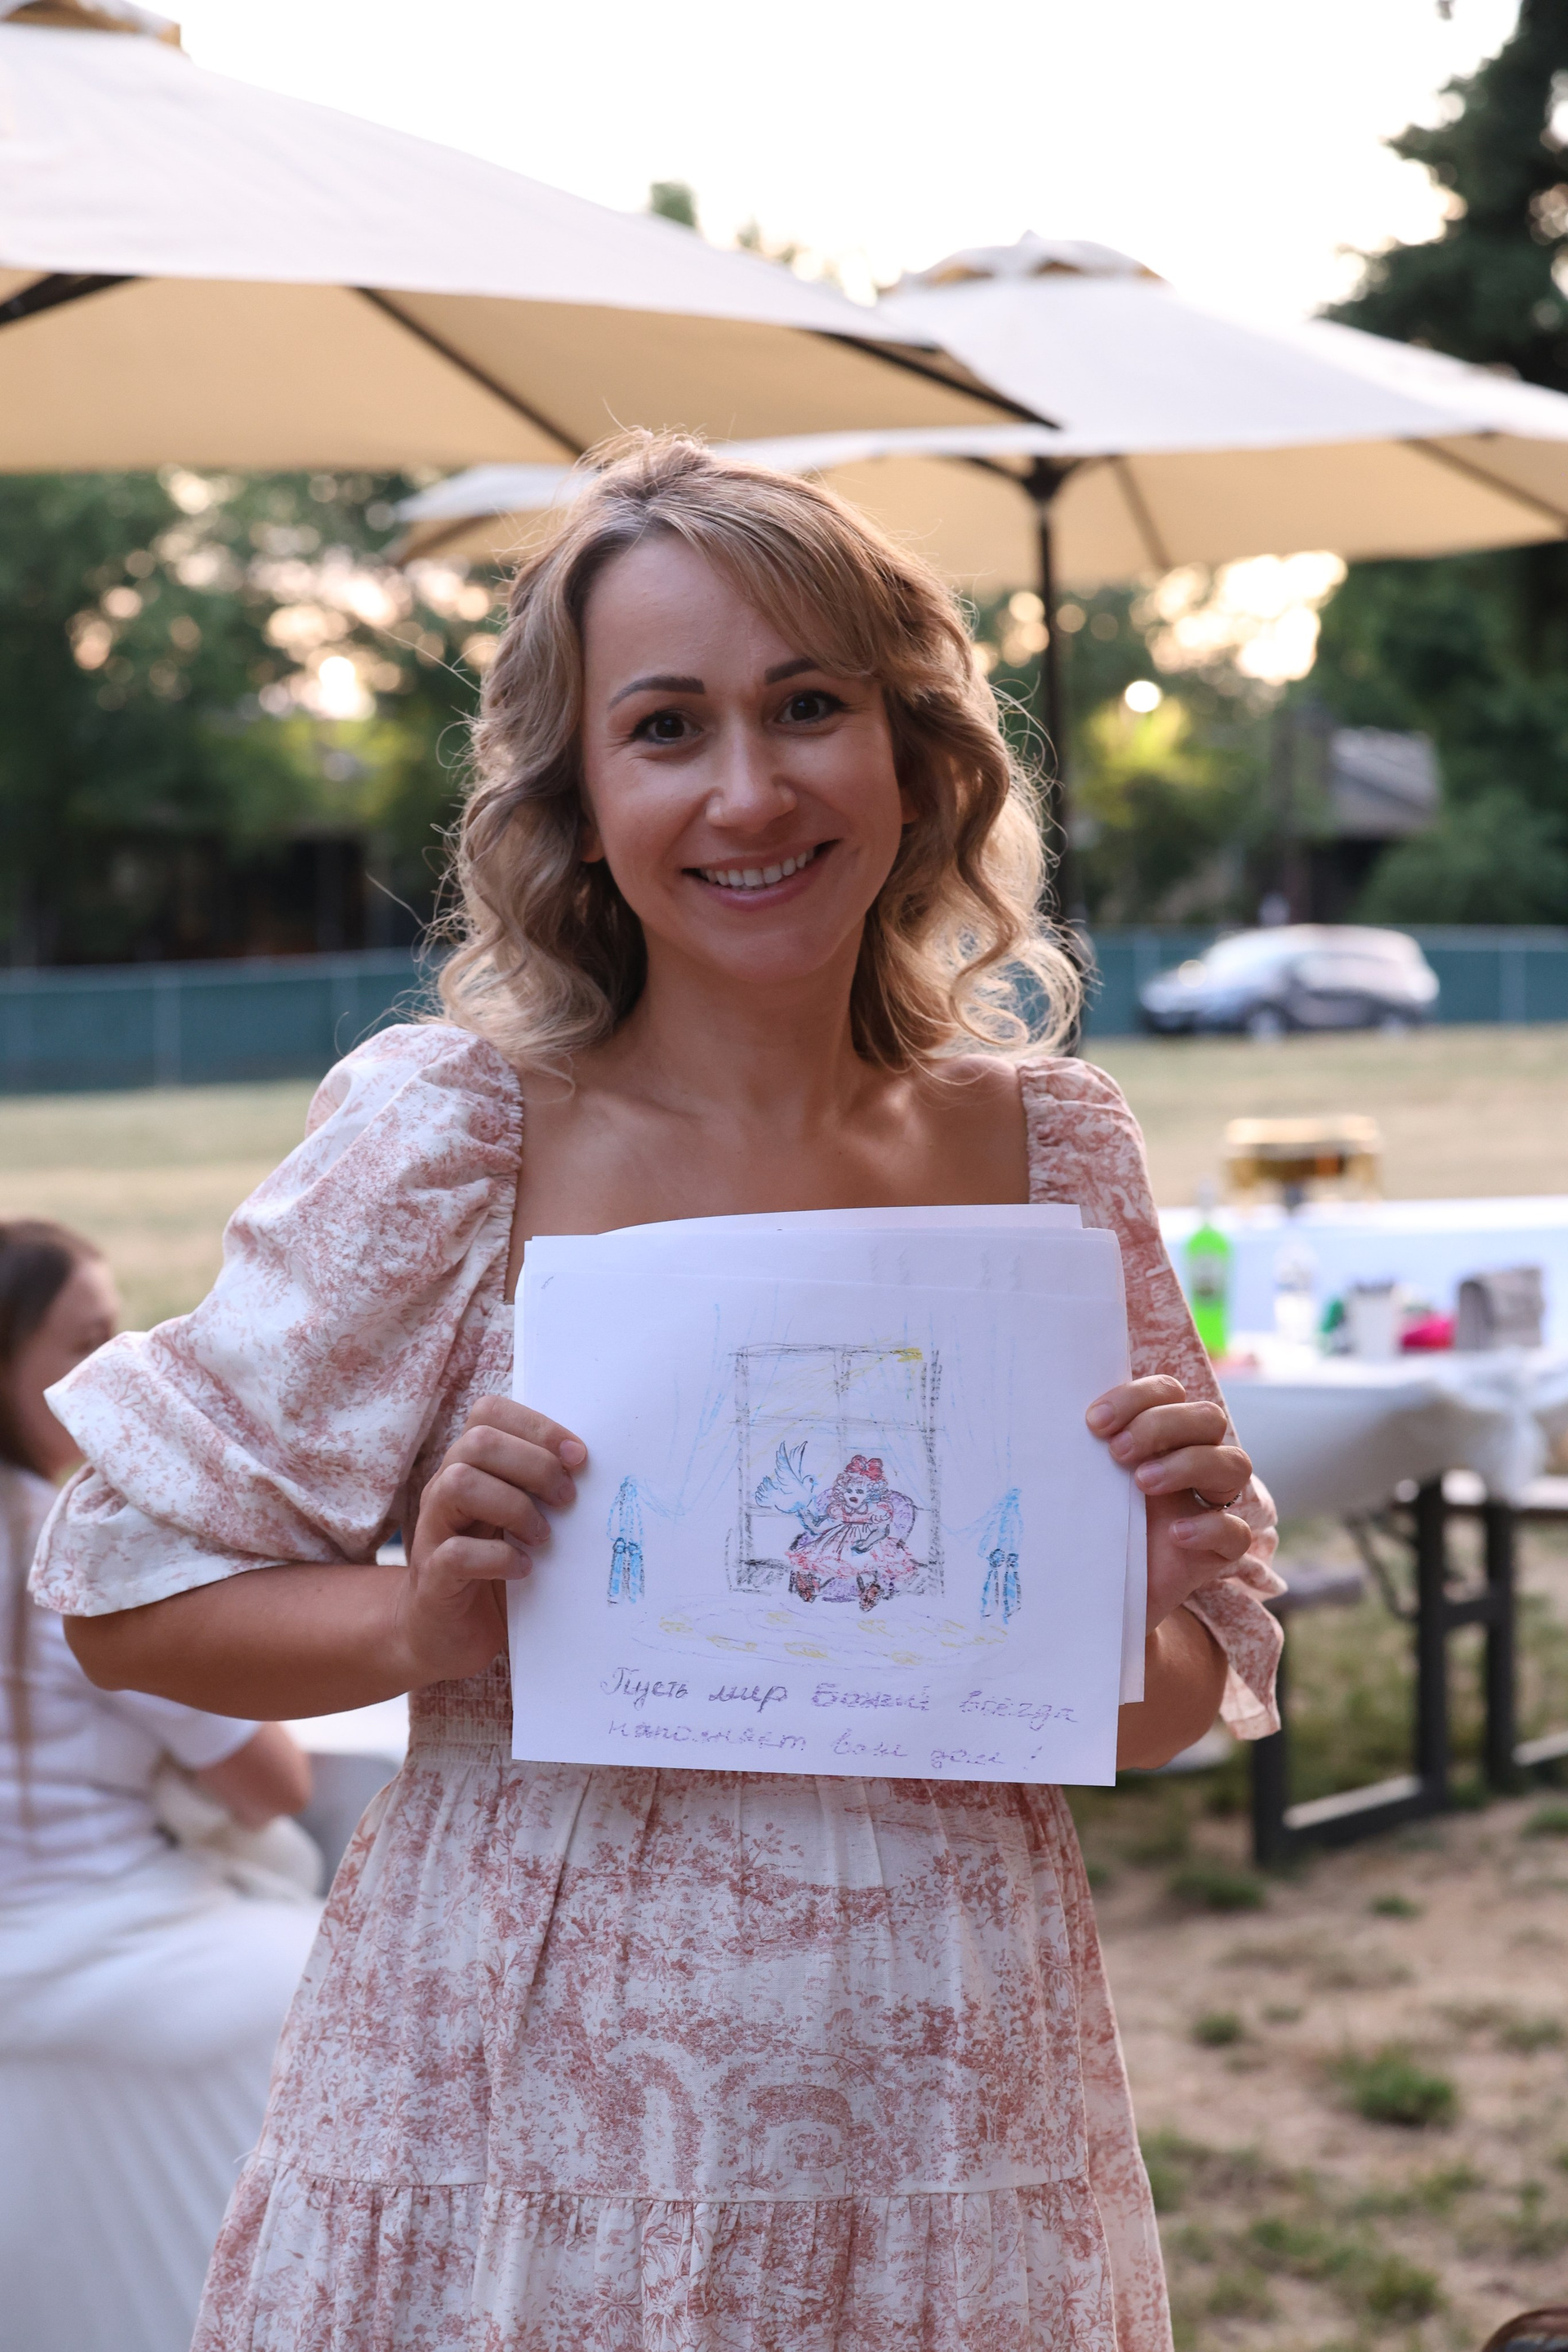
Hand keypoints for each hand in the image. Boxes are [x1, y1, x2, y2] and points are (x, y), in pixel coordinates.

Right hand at [397, 1397, 586, 1686]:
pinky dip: (499, 1558)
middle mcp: (444, 1490)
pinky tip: (524, 1569)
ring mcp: (433, 1532)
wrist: (446, 1635)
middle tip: (567, 1499)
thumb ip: (544, 1491)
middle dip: (534, 1464)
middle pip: (477, 1442)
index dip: (537, 1425)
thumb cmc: (495, 1570)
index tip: (578, 1456)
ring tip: (543, 1536)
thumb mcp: (522, 1522)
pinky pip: (456, 1553)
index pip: (489, 1413)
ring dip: (514, 1506)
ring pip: (459, 1484)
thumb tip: (598, 1469)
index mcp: (470, 1467)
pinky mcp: (433, 1578)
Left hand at [1087, 1375, 1252, 1631]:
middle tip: (1117, 1453)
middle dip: (1162, 1425)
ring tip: (1141, 1483)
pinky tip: (1174, 1533)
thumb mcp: (1079, 1483)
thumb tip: (1040, 1408)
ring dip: (1188, 1463)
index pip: (1169, 1392)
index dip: (1138, 1397)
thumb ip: (1077, 1448)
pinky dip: (1209, 1526)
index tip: (1094, 1422)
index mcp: (1159, 1437)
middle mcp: (1191, 1463)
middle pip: (1208, 1418)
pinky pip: (1237, 1532)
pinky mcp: (1218, 1552)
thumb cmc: (1080, 1528)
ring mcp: (1209, 1506)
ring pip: (1235, 1463)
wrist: (1087, 1598)